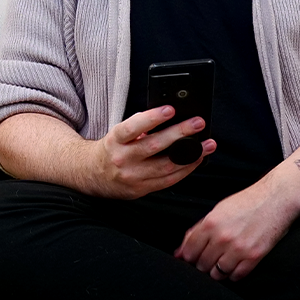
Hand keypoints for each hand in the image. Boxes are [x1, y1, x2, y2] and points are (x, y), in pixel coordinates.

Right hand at [88, 105, 216, 198]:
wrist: (92, 175)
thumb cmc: (112, 149)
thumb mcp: (118, 134)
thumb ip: (139, 126)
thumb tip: (168, 118)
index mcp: (115, 140)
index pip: (132, 127)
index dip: (151, 118)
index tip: (170, 109)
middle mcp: (122, 159)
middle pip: (154, 146)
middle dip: (179, 134)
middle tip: (198, 123)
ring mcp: (132, 177)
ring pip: (165, 166)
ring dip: (190, 155)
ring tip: (207, 144)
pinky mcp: (141, 190)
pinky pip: (168, 180)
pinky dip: (185, 169)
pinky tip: (197, 160)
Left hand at [174, 177, 299, 281]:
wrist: (276, 199)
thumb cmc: (246, 203)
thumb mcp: (218, 210)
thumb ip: (197, 231)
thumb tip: (179, 252)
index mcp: (210, 223)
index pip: (189, 252)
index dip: (189, 257)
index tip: (194, 256)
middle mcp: (222, 237)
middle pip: (201, 265)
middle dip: (203, 264)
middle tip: (211, 257)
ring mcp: (239, 248)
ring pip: (217, 274)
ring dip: (217, 270)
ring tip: (223, 260)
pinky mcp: (254, 257)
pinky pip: (236, 276)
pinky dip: (233, 274)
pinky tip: (236, 264)